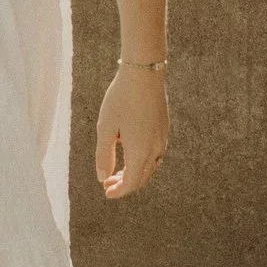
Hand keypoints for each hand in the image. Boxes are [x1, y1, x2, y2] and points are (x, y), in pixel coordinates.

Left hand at [97, 62, 167, 198]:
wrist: (144, 73)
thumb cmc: (121, 99)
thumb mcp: (106, 128)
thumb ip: (104, 155)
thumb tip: (102, 178)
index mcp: (140, 153)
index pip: (131, 183)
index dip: (118, 191)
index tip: (106, 192)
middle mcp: (155, 150)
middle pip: (142, 178)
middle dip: (125, 184)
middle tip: (108, 183)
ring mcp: (162, 139)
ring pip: (150, 167)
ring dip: (134, 173)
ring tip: (117, 171)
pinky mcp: (164, 129)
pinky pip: (155, 155)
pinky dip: (143, 162)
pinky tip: (131, 153)